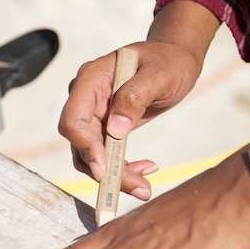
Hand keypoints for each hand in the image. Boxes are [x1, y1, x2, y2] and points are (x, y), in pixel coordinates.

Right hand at [60, 40, 204, 198]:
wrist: (176, 61)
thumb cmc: (168, 62)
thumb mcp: (159, 75)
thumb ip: (135, 96)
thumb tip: (115, 130)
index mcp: (91, 79)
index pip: (73, 119)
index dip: (85, 146)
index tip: (104, 169)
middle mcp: (86, 98)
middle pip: (81, 144)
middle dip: (105, 169)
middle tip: (137, 187)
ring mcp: (94, 114)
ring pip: (90, 155)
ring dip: (115, 175)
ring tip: (143, 186)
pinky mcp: (105, 127)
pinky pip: (105, 155)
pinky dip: (122, 168)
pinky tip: (145, 169)